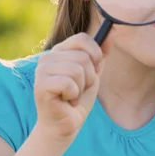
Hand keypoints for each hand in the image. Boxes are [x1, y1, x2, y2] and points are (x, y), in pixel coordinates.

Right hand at [33, 32, 107, 146]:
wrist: (65, 124)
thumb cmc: (78, 98)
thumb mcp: (94, 73)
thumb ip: (101, 53)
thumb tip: (114, 31)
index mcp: (60, 50)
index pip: (82, 39)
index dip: (95, 55)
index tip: (93, 70)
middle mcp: (48, 56)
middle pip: (83, 57)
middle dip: (89, 77)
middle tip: (79, 89)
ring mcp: (42, 70)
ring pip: (77, 70)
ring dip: (81, 88)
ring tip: (72, 96)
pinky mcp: (41, 85)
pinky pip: (68, 83)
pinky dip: (73, 95)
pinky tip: (66, 101)